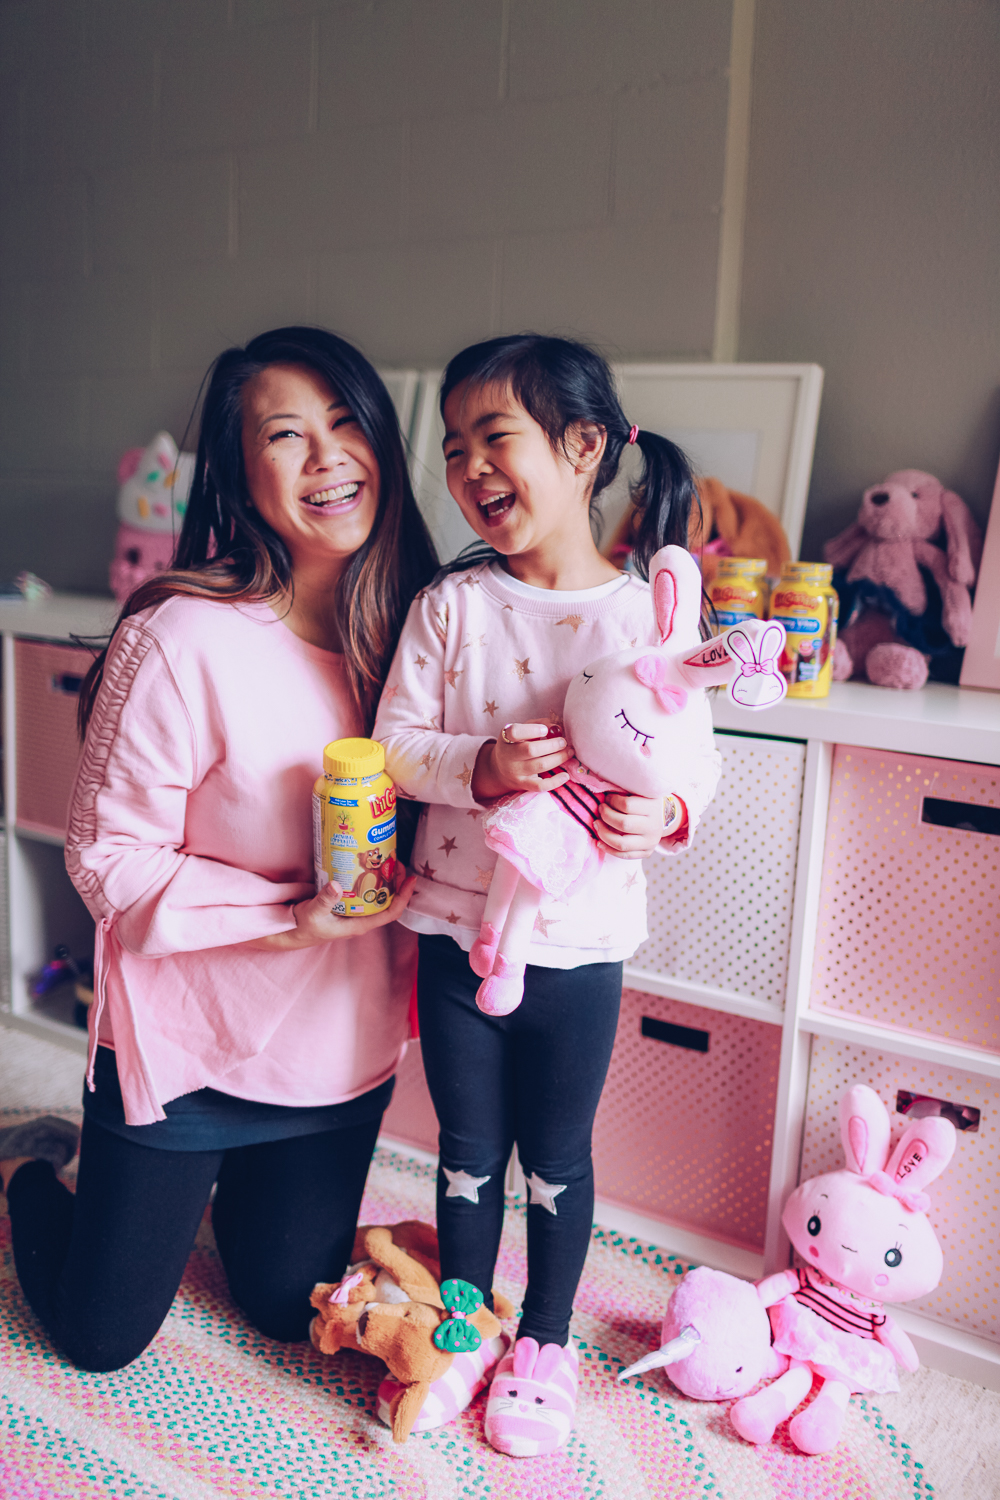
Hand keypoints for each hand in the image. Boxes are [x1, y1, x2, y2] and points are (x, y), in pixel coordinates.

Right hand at [243, 866, 416, 949]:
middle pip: (386, 900)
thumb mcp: (312, 914)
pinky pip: (362, 891)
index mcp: (358, 925)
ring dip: (383, 878)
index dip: (403, 897)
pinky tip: (366, 864)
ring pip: (375, 895)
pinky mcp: (344, 904)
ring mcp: (352, 912)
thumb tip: (336, 885)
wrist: (288, 931)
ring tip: (386, 858)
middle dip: (395, 882)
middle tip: (396, 860)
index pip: (389, 913)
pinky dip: (367, 878)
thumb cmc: (302, 928)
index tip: (410, 880)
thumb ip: (324, 900)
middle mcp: (359, 918)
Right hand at [472, 722, 570, 801]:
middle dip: (552, 745)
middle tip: (563, 742)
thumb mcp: (521, 731)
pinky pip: (540, 786)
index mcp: (506, 738)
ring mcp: (515, 772)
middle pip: (531, 750)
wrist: (500, 769)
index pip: (515, 732)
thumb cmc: (516, 745)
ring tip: (569, 752)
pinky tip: (565, 775)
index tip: (546, 730)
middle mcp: (508, 756)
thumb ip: (538, 724)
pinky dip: (555, 782)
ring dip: (559, 758)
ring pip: (540, 765)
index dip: (533, 729)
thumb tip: (557, 727)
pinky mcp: (522, 785)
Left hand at [596, 793, 685, 859]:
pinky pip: (624, 855)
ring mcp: (650, 842)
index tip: (607, 798)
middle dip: (606, 816)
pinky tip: (599, 841)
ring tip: (597, 825)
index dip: (612, 801)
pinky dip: (608, 849)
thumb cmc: (646, 802)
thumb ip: (624, 792)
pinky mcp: (646, 852)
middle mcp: (653, 826)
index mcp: (653, 807)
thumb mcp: (641, 792)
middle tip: (600, 810)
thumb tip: (600, 793)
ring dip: (604, 834)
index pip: (627, 805)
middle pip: (623, 824)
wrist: (662, 817)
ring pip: (622, 843)